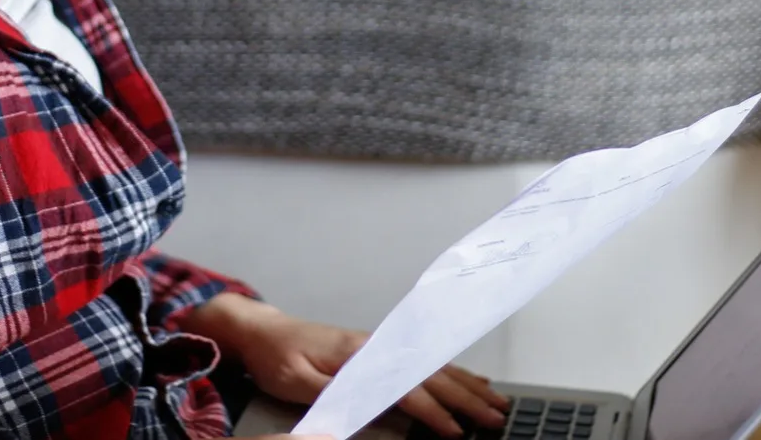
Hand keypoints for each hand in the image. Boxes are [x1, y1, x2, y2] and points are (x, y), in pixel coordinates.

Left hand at [184, 294, 509, 438]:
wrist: (264, 331)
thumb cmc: (277, 359)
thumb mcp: (296, 383)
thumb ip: (333, 396)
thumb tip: (364, 412)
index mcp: (360, 356)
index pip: (406, 386)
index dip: (433, 412)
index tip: (456, 432)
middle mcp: (378, 347)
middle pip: (430, 374)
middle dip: (466, 398)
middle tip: (496, 417)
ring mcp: (381, 346)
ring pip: (433, 366)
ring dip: (467, 385)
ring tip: (495, 402)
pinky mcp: (379, 350)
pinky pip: (423, 360)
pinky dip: (451, 371)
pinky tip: (470, 381)